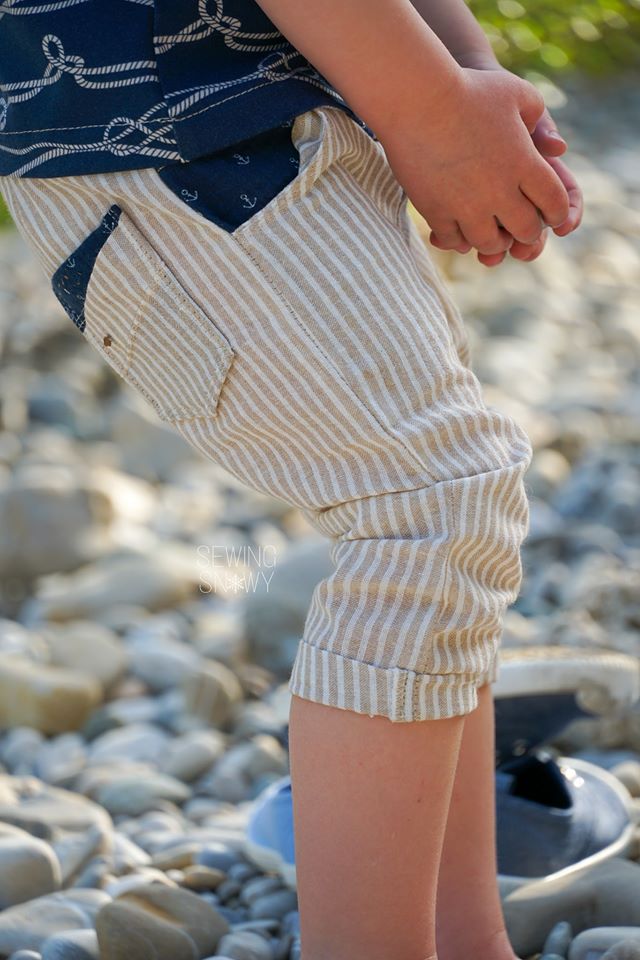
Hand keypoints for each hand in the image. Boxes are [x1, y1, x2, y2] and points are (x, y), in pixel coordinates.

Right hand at [379, 65, 569, 260]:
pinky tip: (457, 227)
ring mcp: (466, 206)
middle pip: (526, 231)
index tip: (551, 213)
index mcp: (525, 164)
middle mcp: (500, 191)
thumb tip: (550, 143)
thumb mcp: (514, 92)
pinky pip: (454, 240)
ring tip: (488, 229)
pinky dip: (459, 237)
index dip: (558, 213)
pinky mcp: (437, 212)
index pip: (555, 204)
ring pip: (489, 244)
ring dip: (492, 239)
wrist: (417, 99)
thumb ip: (538, 116)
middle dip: (527, 232)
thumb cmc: (468, 89)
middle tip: (520, 227)